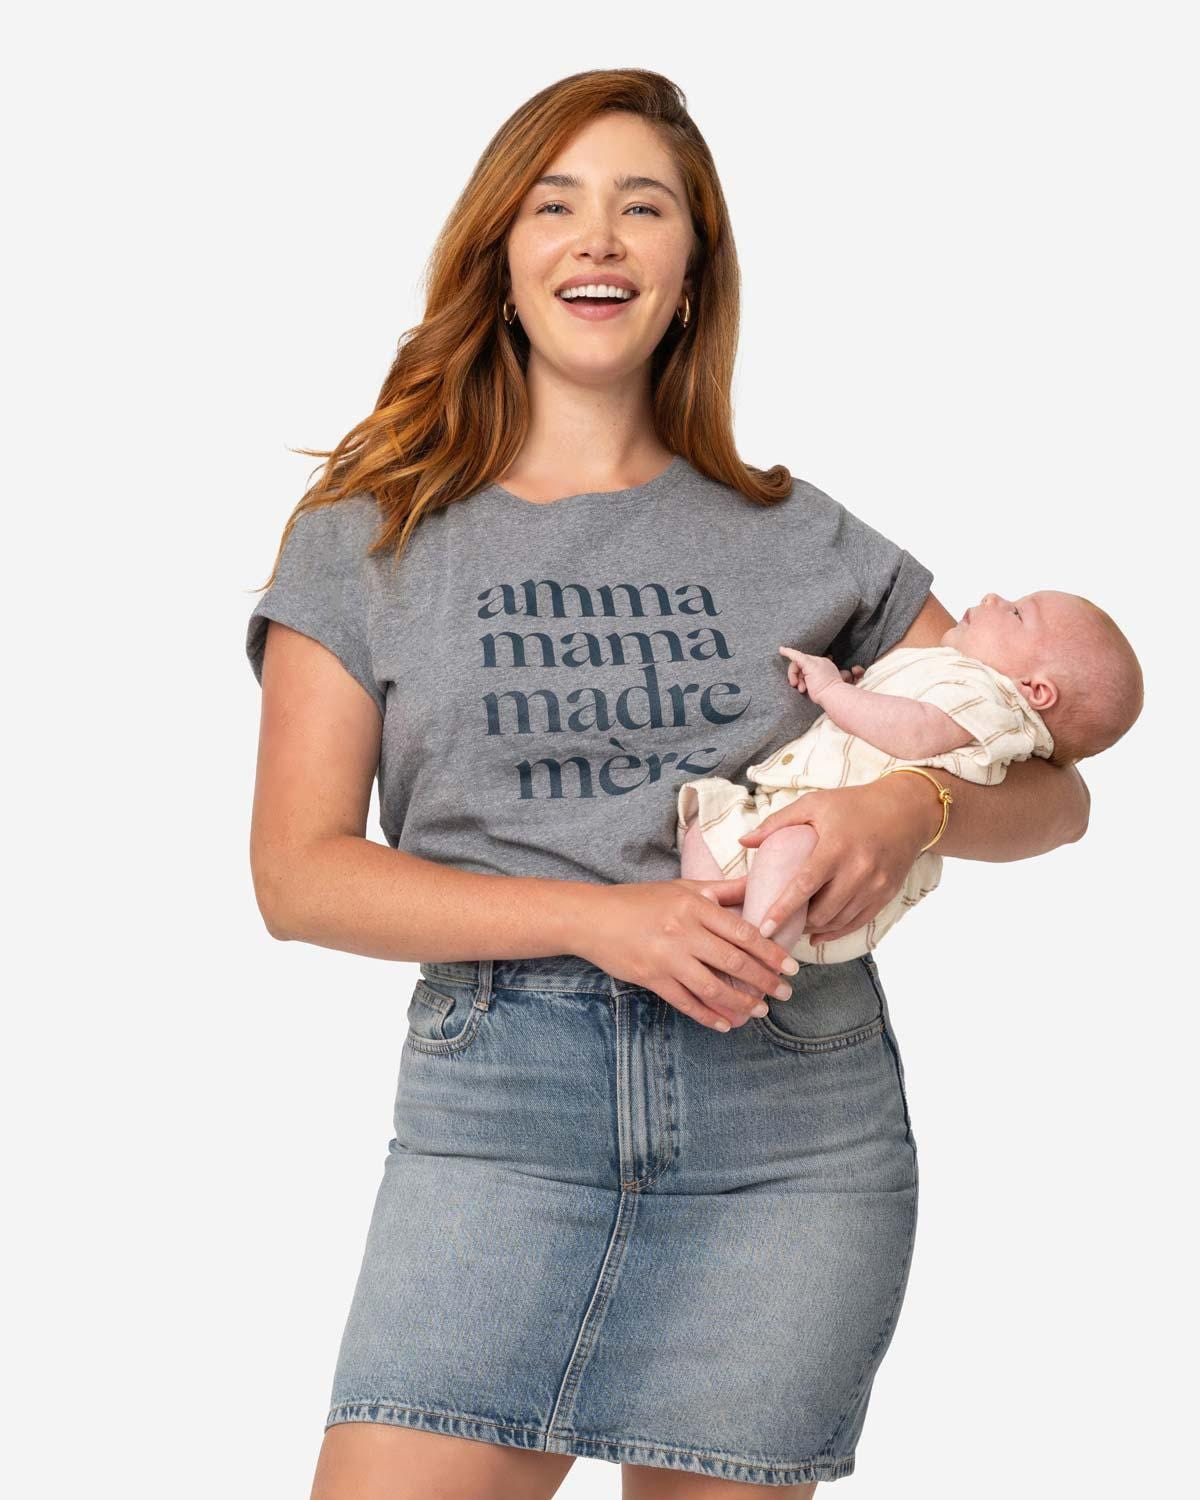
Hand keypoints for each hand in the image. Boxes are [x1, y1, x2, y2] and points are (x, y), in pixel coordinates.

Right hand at [574, 878, 801, 1032]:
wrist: (593, 918)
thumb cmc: (640, 900)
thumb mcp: (682, 888)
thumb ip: (721, 890)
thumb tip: (756, 881)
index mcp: (695, 906)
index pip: (742, 931)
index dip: (770, 952)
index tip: (790, 966)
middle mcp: (684, 931)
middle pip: (734, 961)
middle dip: (764, 980)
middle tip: (784, 992)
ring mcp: (667, 957)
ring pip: (713, 986)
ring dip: (741, 1002)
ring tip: (760, 1011)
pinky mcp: (652, 978)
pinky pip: (686, 1002)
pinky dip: (709, 1015)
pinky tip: (726, 1023)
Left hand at [737, 779, 934, 943]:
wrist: (907, 811)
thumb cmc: (854, 805)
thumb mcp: (815, 804)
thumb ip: (777, 823)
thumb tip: (744, 841)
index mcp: (836, 847)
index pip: (804, 886)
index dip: (782, 910)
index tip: (763, 927)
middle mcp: (858, 869)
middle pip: (822, 911)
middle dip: (797, 924)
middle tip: (776, 928)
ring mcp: (875, 885)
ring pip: (839, 921)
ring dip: (815, 928)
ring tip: (795, 928)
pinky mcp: (886, 894)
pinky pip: (857, 922)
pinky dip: (836, 932)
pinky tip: (818, 933)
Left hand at [779, 647, 859, 702]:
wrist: (834, 696)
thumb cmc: (828, 696)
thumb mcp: (820, 687)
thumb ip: (813, 682)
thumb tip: (805, 685)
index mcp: (825, 667)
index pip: (809, 666)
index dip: (802, 675)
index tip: (801, 685)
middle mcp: (821, 662)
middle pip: (802, 664)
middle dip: (797, 676)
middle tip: (797, 687)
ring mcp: (816, 662)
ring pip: (798, 663)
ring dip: (795, 677)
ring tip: (801, 688)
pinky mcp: (809, 663)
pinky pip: (796, 655)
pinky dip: (788, 652)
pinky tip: (781, 650)